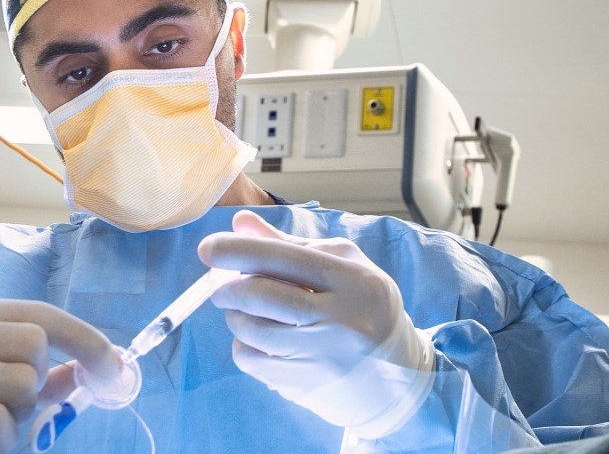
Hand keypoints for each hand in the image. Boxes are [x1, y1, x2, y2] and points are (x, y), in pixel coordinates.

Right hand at [0, 299, 121, 453]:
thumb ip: (30, 369)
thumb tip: (89, 368)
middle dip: (32, 382)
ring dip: (13, 416)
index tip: (113, 366)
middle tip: (0, 404)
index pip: (37, 313)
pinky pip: (2, 424)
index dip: (82, 338)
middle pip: (35, 345)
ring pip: (24, 384)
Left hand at [200, 211, 433, 437]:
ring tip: (245, 312)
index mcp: (353, 281)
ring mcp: (323, 357)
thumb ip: (291, 246)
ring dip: (235, 317)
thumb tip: (239, 224)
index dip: (240, 251)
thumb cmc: (366, 311)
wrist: (400, 380)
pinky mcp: (307, 386)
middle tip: (219, 287)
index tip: (208, 249)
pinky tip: (260, 341)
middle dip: (228, 289)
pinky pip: (252, 361)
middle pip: (263, 297)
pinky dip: (244, 346)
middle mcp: (340, 320)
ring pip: (252, 332)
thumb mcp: (345, 268)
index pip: (285, 259)